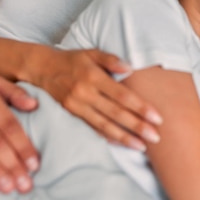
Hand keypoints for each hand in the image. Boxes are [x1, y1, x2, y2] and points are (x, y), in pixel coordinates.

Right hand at [36, 48, 162, 150]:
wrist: (42, 68)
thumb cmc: (73, 59)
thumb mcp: (91, 53)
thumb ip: (111, 59)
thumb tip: (130, 68)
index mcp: (93, 76)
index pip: (122, 95)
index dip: (140, 107)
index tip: (157, 117)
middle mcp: (85, 93)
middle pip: (116, 113)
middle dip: (137, 126)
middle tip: (156, 137)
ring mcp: (77, 106)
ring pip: (104, 125)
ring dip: (124, 137)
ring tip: (142, 146)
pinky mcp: (72, 114)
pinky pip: (92, 128)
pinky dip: (107, 136)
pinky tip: (121, 143)